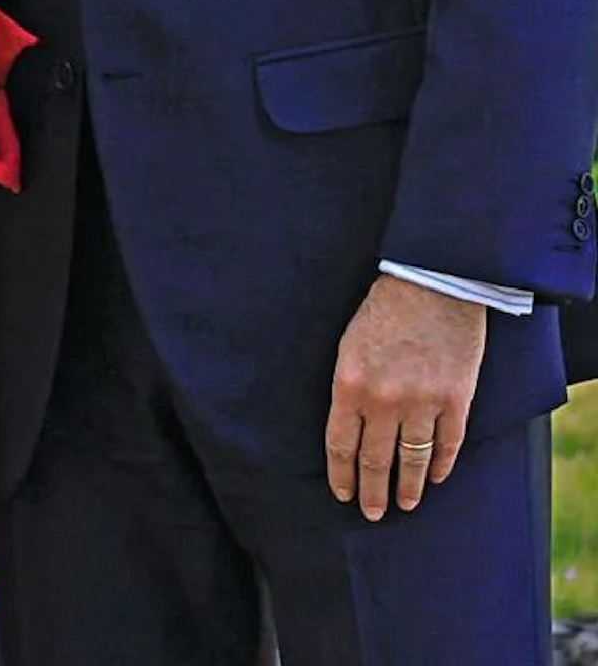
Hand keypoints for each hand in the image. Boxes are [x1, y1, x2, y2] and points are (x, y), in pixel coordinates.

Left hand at [324, 274, 486, 519]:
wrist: (431, 284)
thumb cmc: (383, 308)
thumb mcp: (349, 344)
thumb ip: (349, 386)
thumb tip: (348, 425)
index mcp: (350, 384)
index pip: (340, 444)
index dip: (342, 473)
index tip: (342, 493)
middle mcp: (384, 401)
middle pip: (375, 460)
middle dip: (372, 491)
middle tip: (371, 514)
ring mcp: (423, 403)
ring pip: (413, 460)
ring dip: (407, 487)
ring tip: (403, 505)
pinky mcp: (456, 401)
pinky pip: (447, 445)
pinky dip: (440, 466)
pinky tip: (434, 478)